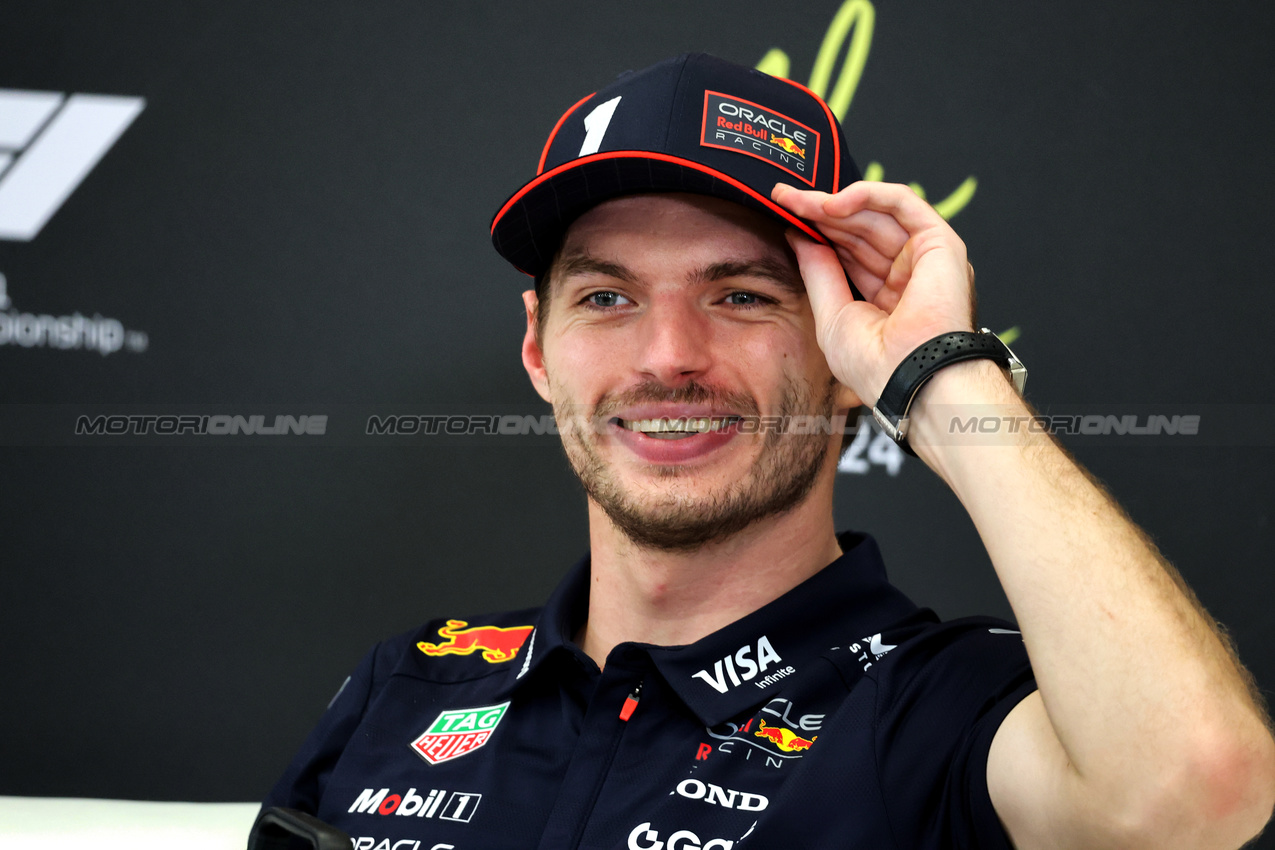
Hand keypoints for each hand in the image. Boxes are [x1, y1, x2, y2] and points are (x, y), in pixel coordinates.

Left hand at [771, 181, 975, 406]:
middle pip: (860, 230)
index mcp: (888, 297)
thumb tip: (798, 235)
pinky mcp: (941, 243)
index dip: (819, 232)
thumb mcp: (833, 315)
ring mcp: (926, 258)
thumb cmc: (875, 366)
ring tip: (799, 202)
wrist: (908, 380)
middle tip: (786, 200)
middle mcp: (909, 275)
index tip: (785, 217)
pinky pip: (903, 203)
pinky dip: (867, 195)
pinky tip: (831, 203)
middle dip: (820, 213)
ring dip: (836, 203)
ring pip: (878, 213)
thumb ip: (819, 272)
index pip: (849, 252)